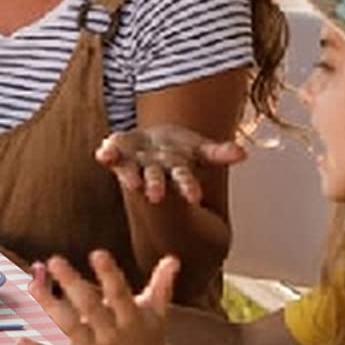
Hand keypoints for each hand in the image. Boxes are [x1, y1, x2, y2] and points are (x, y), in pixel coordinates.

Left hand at [28, 249, 181, 344]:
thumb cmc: (149, 338)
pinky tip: (20, 339)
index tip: (96, 253)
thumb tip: (172, 258)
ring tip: (32, 284)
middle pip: (89, 308)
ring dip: (50, 305)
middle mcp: (112, 335)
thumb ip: (162, 284)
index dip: (109, 274)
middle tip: (54, 259)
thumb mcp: (158, 312)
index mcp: (131, 319)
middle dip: (72, 284)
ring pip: (70, 327)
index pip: (119, 294)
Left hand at [96, 124, 247, 206]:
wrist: (151, 146)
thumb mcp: (200, 150)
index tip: (195, 197)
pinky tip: (102, 154)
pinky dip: (106, 154)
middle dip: (155, 187)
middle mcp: (154, 171)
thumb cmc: (179, 151)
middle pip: (155, 180)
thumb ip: (219, 153)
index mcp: (175, 172)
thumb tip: (243, 153)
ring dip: (129, 177)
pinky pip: (110, 154)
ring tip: (130, 184)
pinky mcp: (118, 153)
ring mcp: (134, 164)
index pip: (184, 181)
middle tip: (154, 196)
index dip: (188, 187)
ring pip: (131, 172)